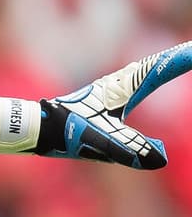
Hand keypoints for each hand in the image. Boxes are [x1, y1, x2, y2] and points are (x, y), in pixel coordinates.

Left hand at [0, 42, 191, 168]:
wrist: (38, 127)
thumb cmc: (67, 131)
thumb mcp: (101, 143)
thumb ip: (130, 149)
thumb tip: (159, 158)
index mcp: (123, 88)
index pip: (160, 68)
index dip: (183, 59)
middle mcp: (120, 83)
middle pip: (158, 63)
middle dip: (179, 58)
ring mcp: (113, 89)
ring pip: (147, 69)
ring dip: (167, 63)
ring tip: (184, 59)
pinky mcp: (107, 98)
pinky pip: (138, 80)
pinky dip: (153, 73)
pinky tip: (149, 78)